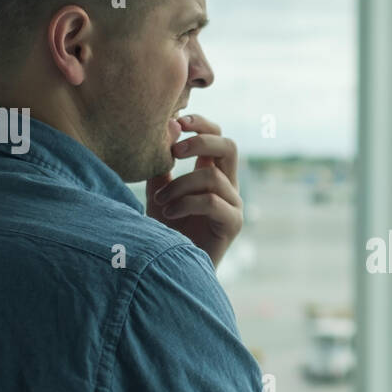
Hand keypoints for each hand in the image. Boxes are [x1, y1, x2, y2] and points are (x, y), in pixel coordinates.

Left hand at [147, 115, 242, 267]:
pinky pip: (213, 201)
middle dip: (200, 142)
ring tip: (160, 201)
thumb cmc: (165, 233)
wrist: (171, 270)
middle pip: (229, 147)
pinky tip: (168, 213)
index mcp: (211, 174)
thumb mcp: (157, 192)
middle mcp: (227, 187)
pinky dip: (186, 203)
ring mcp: (233, 205)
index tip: (177, 121)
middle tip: (174, 150)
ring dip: (180, 185)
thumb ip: (161, 165)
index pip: (217, 137)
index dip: (202, 124)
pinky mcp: (233, 224)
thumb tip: (166, 127)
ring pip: (213, 177)